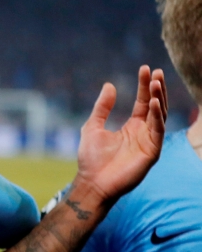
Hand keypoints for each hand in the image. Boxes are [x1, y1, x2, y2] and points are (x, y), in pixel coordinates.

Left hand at [75, 65, 165, 205]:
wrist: (92, 182)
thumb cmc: (91, 159)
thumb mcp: (93, 127)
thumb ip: (102, 107)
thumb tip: (109, 85)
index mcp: (132, 127)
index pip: (143, 102)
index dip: (144, 86)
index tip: (145, 69)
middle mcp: (143, 133)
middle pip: (154, 106)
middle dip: (156, 89)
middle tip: (155, 72)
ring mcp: (149, 142)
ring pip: (160, 116)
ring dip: (159, 98)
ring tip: (156, 82)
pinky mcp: (152, 152)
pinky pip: (158, 131)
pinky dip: (157, 116)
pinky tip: (154, 103)